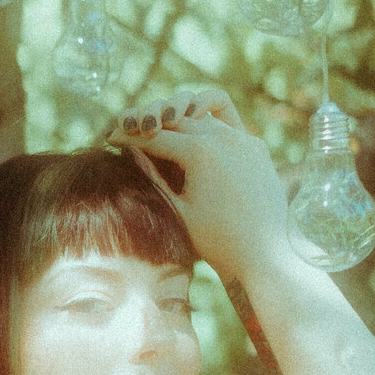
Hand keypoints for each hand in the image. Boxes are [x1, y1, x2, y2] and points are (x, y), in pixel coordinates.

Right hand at [107, 88, 288, 285]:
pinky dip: (207, 128)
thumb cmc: (217, 241)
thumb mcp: (177, 209)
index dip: (129, 137)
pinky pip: (228, 126)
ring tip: (158, 133)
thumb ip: (154, 176)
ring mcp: (244, 140)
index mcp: (201, 153)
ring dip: (179, 124)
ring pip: (203, 119)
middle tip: (128, 131)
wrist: (263, 254)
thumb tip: (132, 151)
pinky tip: (194, 138)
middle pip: (177, 121)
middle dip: (151, 125)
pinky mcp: (257, 147)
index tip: (110, 139)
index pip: (156, 137)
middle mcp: (225, 138)